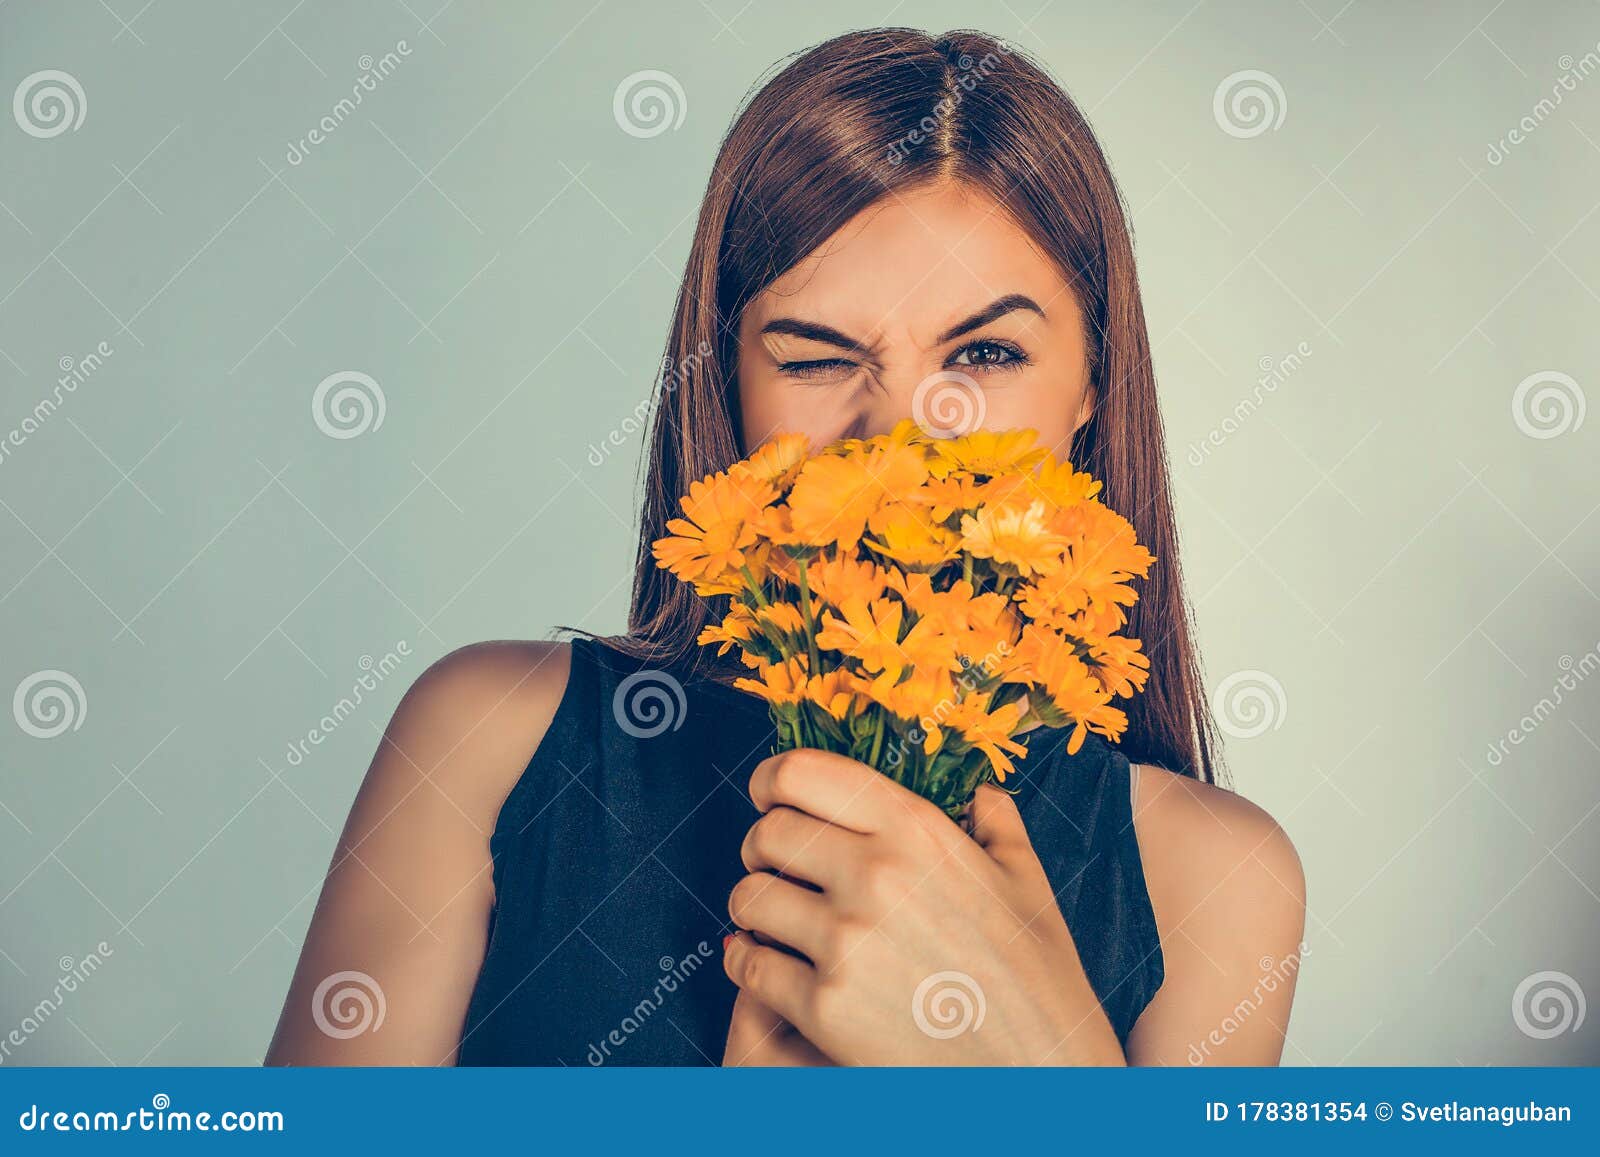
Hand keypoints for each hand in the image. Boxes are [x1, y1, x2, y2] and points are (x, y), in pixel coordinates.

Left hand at [723, 748, 1125, 1065]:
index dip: (772, 780)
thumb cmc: (1038, 983)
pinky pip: (750, 964)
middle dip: (761, 849)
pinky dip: (748, 963)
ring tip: (774, 920)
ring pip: (749, 898)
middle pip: (768, 834)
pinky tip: (768, 966)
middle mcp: (875, 873)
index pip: (804, 773)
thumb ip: (998, 829)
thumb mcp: (1028, 887)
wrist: (1041, 1078)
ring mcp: (846, 940)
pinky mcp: (824, 1005)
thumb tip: (983, 797)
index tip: (768, 794)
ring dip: (754, 908)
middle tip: (773, 867)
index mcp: (917, 831)